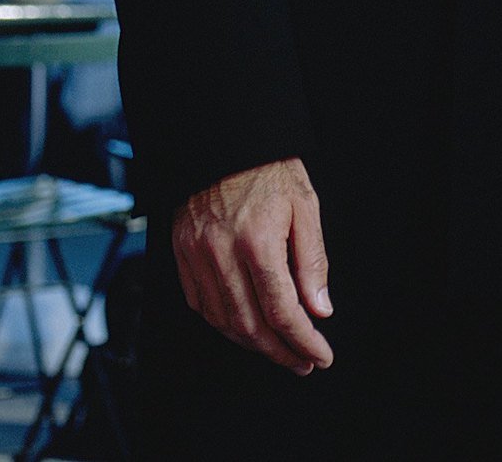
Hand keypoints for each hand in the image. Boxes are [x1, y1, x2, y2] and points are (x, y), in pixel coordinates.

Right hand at [172, 157, 333, 374]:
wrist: (224, 140)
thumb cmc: (269, 169)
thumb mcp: (304, 205)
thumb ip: (312, 260)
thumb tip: (319, 308)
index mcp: (258, 240)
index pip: (282, 309)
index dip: (303, 339)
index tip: (320, 355)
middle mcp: (222, 254)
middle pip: (250, 325)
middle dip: (279, 351)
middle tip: (302, 361)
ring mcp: (196, 256)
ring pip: (223, 321)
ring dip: (252, 343)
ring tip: (279, 349)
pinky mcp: (181, 255)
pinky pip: (200, 305)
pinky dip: (224, 323)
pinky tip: (244, 327)